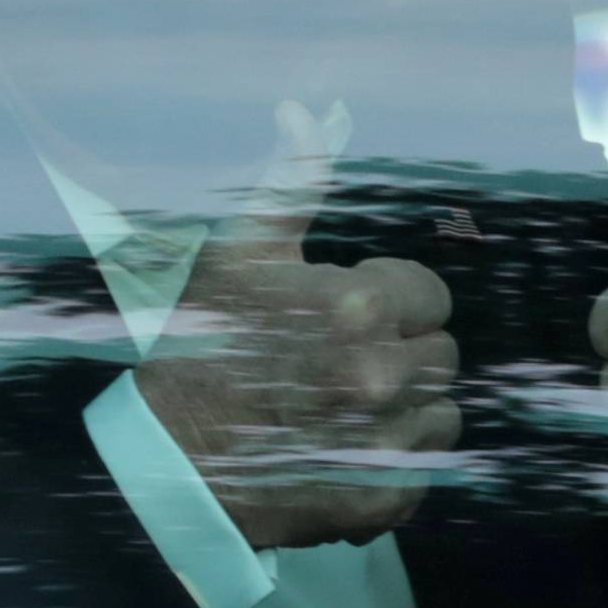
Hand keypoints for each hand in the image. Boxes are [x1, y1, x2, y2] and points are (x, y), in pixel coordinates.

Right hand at [134, 100, 459, 549]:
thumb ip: (290, 182)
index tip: (348, 317)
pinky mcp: (379, 498)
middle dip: (400, 352)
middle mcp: (378, 375)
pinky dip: (395, 460)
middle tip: (340, 363)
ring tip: (346, 407)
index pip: (431, 297)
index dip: (392, 303)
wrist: (164, 462)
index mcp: (355, 307)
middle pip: (440, 354)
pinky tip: (344, 449)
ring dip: (407, 407)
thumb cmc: (201, 346)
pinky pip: (427, 468)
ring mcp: (381, 443)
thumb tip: (307, 109)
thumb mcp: (239, 253)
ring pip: (443, 410)